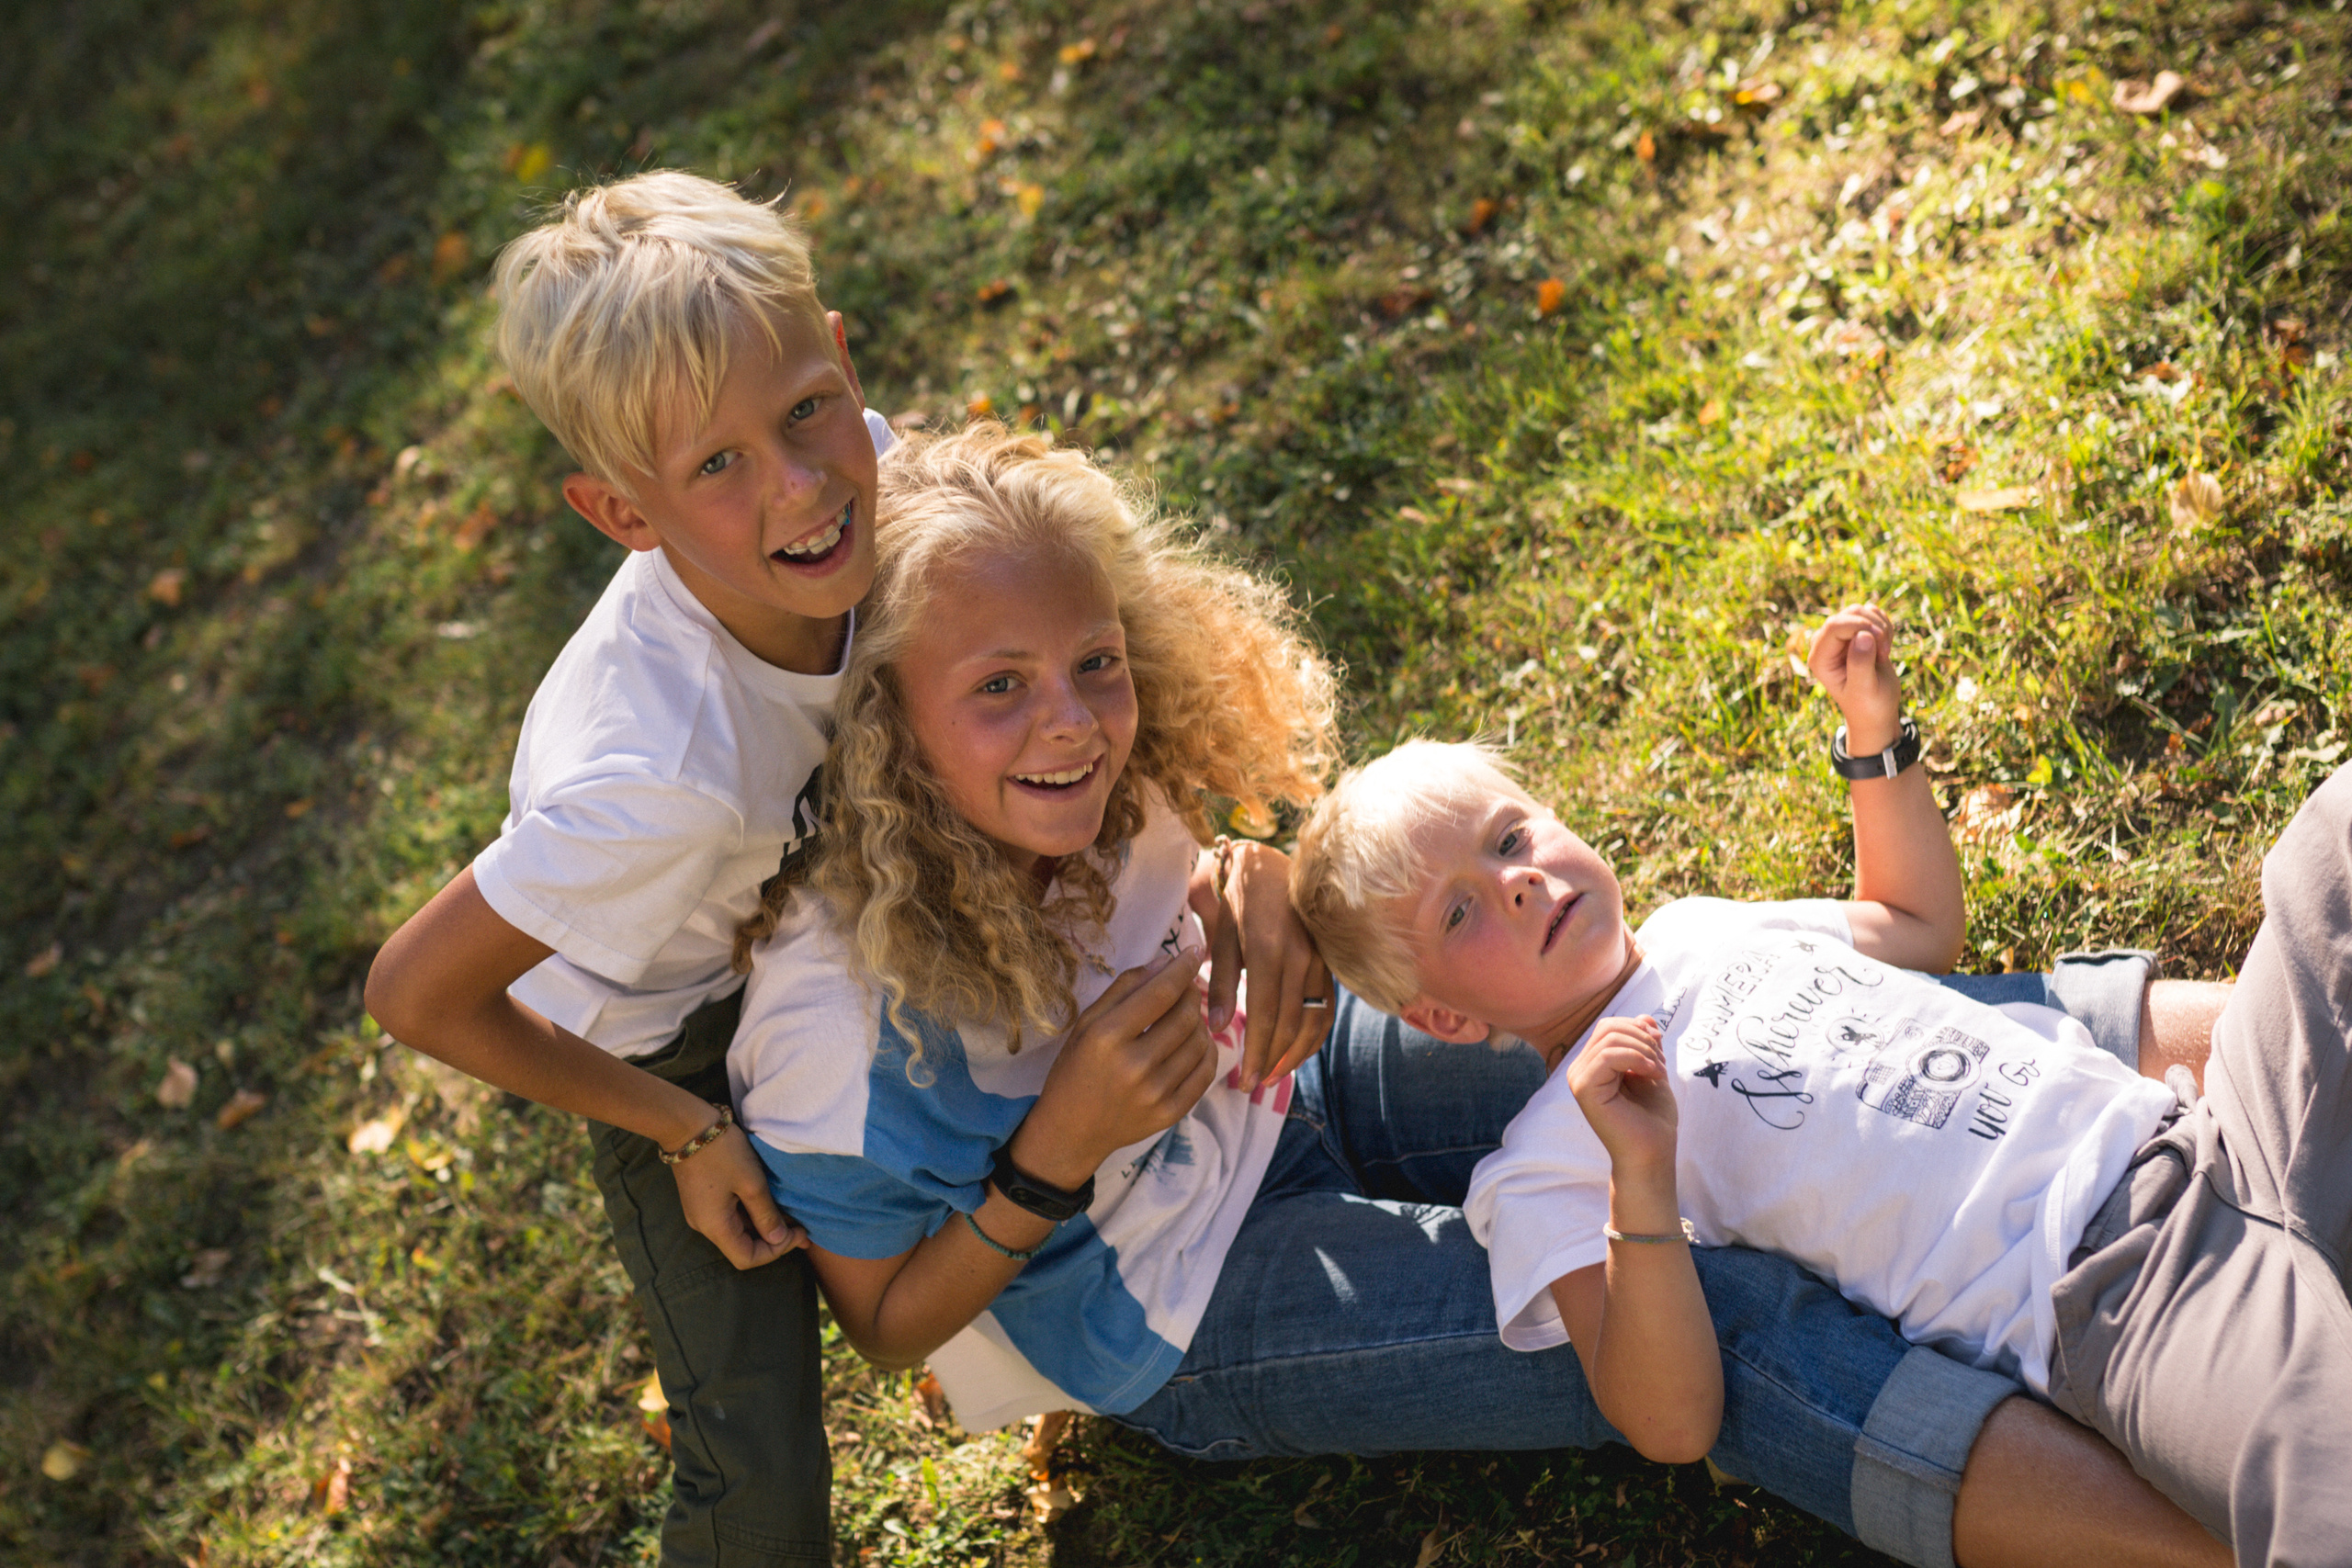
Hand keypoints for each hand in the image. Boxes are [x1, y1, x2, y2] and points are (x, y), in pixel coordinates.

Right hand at [673, 1123, 809, 1268]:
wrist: (687, 1125)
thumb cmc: (722, 1152)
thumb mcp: (752, 1183)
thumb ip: (766, 1215)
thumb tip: (779, 1239)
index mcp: (715, 1226)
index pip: (747, 1258)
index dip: (776, 1251)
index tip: (799, 1233)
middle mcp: (705, 1225)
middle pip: (743, 1247)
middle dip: (774, 1240)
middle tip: (802, 1227)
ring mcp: (702, 1212)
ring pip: (739, 1230)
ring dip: (764, 1225)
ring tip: (791, 1214)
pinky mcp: (703, 1199)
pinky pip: (731, 1216)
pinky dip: (752, 1214)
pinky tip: (770, 1203)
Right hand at [1010, 943, 1217, 1188]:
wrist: (1071, 1131)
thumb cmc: (1075, 1069)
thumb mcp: (1087, 1023)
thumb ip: (1125, 988)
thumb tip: (1166, 961)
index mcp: (1106, 1037)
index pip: (1160, 993)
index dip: (1183, 968)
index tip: (1195, 952)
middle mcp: (1133, 1066)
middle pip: (1185, 1016)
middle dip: (1192, 993)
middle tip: (1187, 988)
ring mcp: (1155, 1094)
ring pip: (1200, 1042)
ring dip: (1199, 1022)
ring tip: (1185, 1018)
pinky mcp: (1170, 1114)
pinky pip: (1206, 1073)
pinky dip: (1206, 1052)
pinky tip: (1192, 1045)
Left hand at [1190, 840, 1332, 1089]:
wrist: (1268, 862)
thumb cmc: (1235, 898)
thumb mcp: (1220, 936)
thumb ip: (1220, 983)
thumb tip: (1216, 1029)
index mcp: (1269, 949)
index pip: (1265, 1015)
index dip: (1256, 1052)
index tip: (1244, 1080)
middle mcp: (1301, 957)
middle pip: (1291, 1024)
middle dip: (1272, 1059)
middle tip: (1253, 1085)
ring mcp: (1320, 960)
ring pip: (1314, 1020)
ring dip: (1296, 1054)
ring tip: (1273, 1075)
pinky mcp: (1329, 962)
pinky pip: (1325, 1007)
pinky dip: (1313, 1035)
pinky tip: (1295, 1051)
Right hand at [1566, 1016, 1678, 1177]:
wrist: (1652, 1153)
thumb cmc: (1653, 1119)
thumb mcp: (1653, 1070)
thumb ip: (1646, 1044)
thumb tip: (1644, 1016)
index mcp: (1593, 1065)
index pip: (1609, 1027)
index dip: (1638, 1028)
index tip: (1660, 1047)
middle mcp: (1580, 1070)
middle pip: (1608, 1027)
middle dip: (1642, 1037)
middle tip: (1661, 1061)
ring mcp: (1578, 1079)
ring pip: (1609, 1039)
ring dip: (1644, 1050)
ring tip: (1659, 1070)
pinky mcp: (1584, 1089)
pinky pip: (1608, 1056)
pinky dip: (1636, 1058)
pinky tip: (1652, 1073)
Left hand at [1806, 602, 1903, 753]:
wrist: (1876, 711)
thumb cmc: (1868, 705)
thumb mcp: (1865, 689)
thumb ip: (1860, 663)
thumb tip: (1863, 635)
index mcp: (1820, 658)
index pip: (1834, 625)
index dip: (1860, 625)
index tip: (1880, 641)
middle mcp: (1826, 644)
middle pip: (1849, 613)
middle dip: (1873, 627)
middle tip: (1884, 652)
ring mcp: (1841, 637)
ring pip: (1861, 610)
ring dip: (1881, 627)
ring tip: (1884, 652)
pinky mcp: (1856, 633)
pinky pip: (1872, 614)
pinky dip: (1884, 625)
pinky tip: (1885, 646)